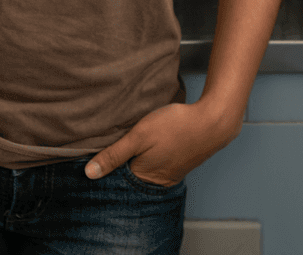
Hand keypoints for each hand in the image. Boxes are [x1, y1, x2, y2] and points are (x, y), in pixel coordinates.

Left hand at [84, 100, 241, 186]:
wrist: (213, 121)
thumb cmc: (175, 126)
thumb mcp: (139, 136)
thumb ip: (114, 154)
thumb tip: (89, 174)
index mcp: (145, 178)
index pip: (116, 180)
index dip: (104, 169)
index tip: (90, 157)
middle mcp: (158, 181)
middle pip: (130, 177)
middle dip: (118, 165)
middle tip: (104, 148)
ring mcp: (170, 173)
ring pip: (143, 169)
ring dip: (133, 159)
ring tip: (122, 145)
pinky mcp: (178, 163)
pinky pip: (156, 164)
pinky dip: (147, 156)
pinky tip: (144, 145)